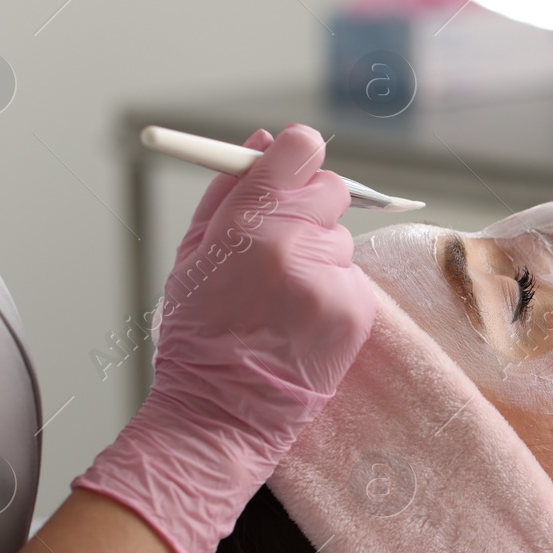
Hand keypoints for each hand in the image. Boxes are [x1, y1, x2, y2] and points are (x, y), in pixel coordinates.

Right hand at [72, 124, 376, 552]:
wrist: (223, 412)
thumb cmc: (199, 334)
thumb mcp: (194, 254)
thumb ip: (229, 191)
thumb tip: (262, 140)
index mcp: (250, 227)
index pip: (299, 153)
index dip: (297, 154)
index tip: (292, 162)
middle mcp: (297, 248)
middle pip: (330, 190)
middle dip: (309, 205)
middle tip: (281, 238)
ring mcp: (332, 282)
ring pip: (341, 238)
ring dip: (319, 253)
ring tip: (282, 293)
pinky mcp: (357, 311)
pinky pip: (352, 276)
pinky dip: (332, 288)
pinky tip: (301, 317)